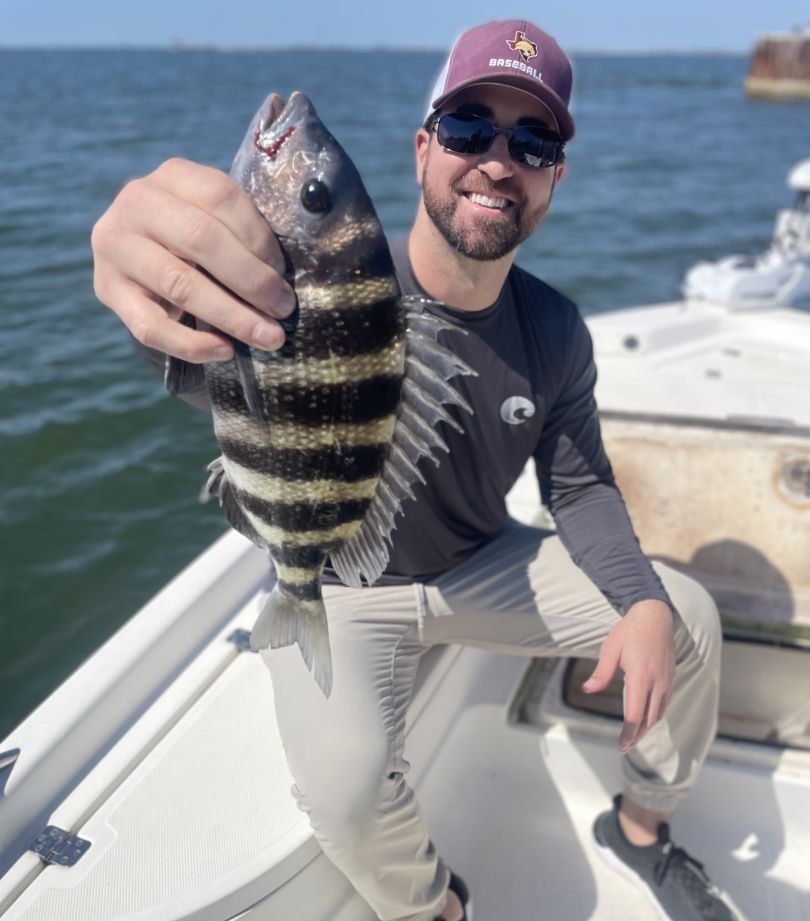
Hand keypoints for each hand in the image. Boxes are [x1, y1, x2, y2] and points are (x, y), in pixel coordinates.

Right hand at [91, 150, 295, 362]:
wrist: (143, 255)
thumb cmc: (196, 238)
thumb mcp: (216, 218)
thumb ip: (241, 235)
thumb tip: (283, 283)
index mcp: (172, 175)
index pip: (220, 197)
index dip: (259, 237)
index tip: (284, 272)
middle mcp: (136, 203)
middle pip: (200, 239)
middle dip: (252, 280)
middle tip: (284, 309)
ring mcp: (116, 247)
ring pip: (179, 284)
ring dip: (232, 316)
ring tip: (267, 336)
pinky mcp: (107, 290)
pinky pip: (150, 327)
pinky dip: (192, 345)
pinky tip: (224, 350)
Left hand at [582, 599, 675, 752]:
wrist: (654, 615)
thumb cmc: (629, 631)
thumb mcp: (610, 648)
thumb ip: (601, 672)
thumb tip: (587, 689)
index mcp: (641, 676)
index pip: (636, 714)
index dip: (629, 733)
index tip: (621, 746)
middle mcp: (657, 682)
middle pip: (649, 719)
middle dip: (637, 736)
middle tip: (625, 747)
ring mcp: (666, 680)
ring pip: (659, 713)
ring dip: (647, 727)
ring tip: (634, 736)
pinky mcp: (670, 677)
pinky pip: (664, 702)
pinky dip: (655, 714)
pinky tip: (646, 717)